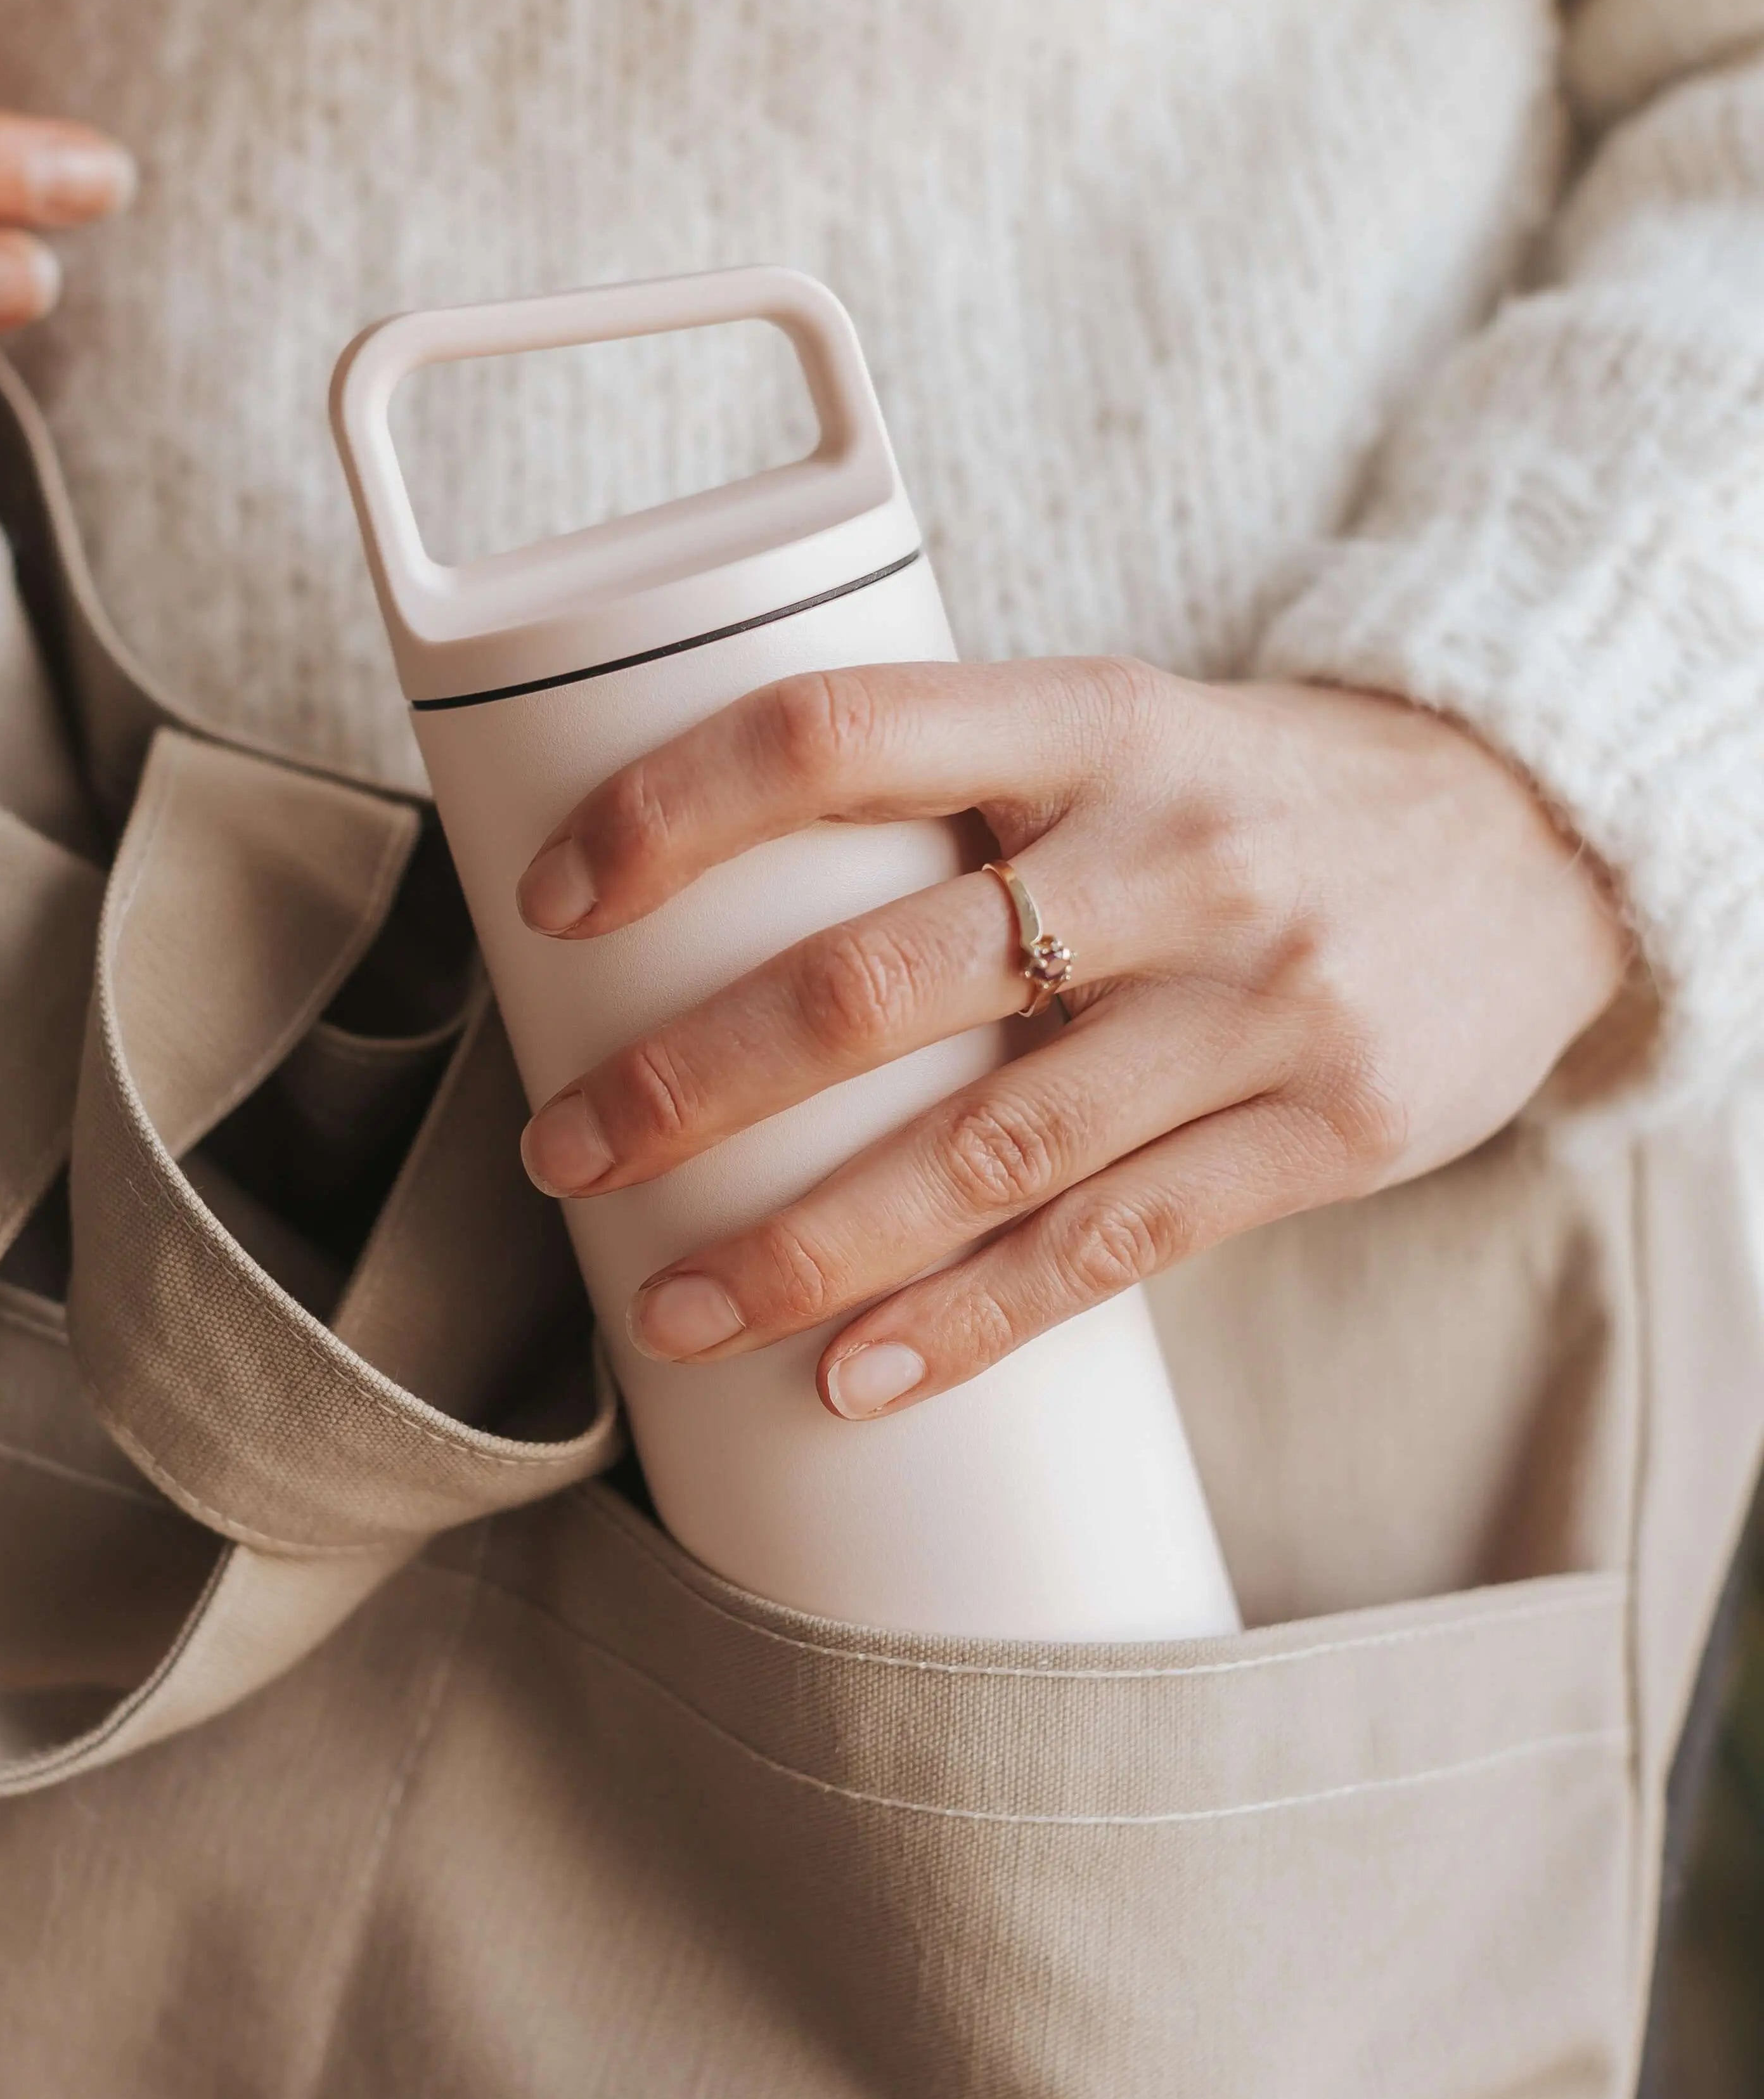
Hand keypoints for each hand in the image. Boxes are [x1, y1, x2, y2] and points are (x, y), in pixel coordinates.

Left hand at [512, 662, 1628, 1420]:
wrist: (1543, 840)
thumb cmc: (1266, 796)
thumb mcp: (1129, 736)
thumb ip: (963, 806)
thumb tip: (723, 917)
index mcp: (1091, 721)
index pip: (834, 733)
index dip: (671, 811)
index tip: (554, 900)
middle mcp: (1168, 854)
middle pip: (873, 983)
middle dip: (687, 1082)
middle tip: (564, 1153)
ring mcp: (1252, 1003)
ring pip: (979, 1151)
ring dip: (800, 1245)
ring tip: (670, 1309)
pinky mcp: (1318, 1135)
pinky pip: (1107, 1249)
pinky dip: (965, 1324)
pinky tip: (851, 1377)